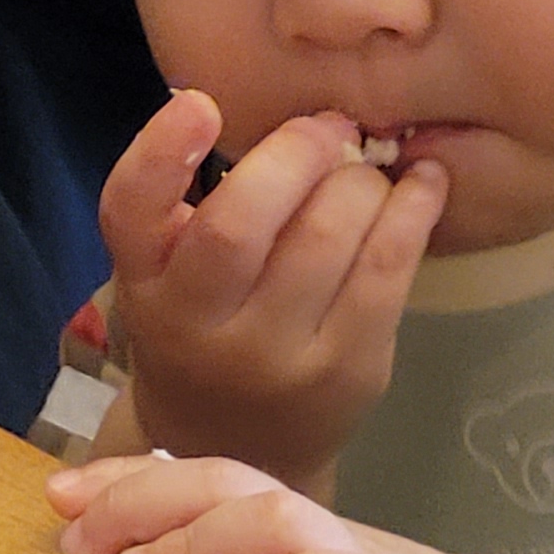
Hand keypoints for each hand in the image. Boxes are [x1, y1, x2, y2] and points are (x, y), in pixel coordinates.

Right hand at [96, 87, 447, 485]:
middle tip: (329, 127)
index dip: (160, 152)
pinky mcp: (347, 369)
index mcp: (144, 284)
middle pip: (241, 223)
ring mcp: (275, 357)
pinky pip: (388, 271)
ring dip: (359, 180)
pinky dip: (413, 211)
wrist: (239, 449)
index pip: (130, 213)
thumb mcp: (168, 275)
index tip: (201, 103)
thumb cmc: (203, 332)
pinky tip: (423, 184)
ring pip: (326, 238)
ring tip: (367, 167)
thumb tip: (266, 111)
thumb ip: (191, 204)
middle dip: (297, 152)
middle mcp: (198, 326)